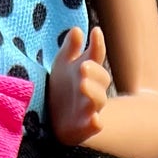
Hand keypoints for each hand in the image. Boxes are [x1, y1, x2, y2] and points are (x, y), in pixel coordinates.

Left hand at [49, 24, 111, 147]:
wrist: (55, 118)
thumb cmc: (62, 86)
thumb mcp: (63, 64)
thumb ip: (70, 48)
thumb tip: (77, 29)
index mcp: (87, 71)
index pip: (96, 55)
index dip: (97, 44)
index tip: (95, 31)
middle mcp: (92, 88)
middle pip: (102, 78)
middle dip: (95, 71)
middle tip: (83, 66)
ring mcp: (90, 108)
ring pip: (99, 100)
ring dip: (94, 93)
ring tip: (83, 85)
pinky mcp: (85, 127)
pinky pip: (95, 126)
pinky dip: (96, 123)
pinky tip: (95, 119)